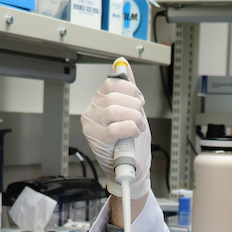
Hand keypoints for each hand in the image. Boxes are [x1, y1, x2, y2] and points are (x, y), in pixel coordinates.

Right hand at [80, 62, 151, 198]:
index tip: (138, 102)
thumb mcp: (132, 110)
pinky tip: (132, 134)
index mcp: (99, 101)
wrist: (131, 167)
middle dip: (135, 107)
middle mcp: (91, 112)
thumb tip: (125, 64)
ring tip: (137, 128)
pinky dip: (130, 129)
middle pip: (115, 96)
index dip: (131, 90)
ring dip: (134, 119)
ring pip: (115, 110)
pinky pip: (115, 128)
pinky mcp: (97, 140)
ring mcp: (91, 126)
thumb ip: (128, 88)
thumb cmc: (131, 141)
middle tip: (139, 120)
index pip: (112, 82)